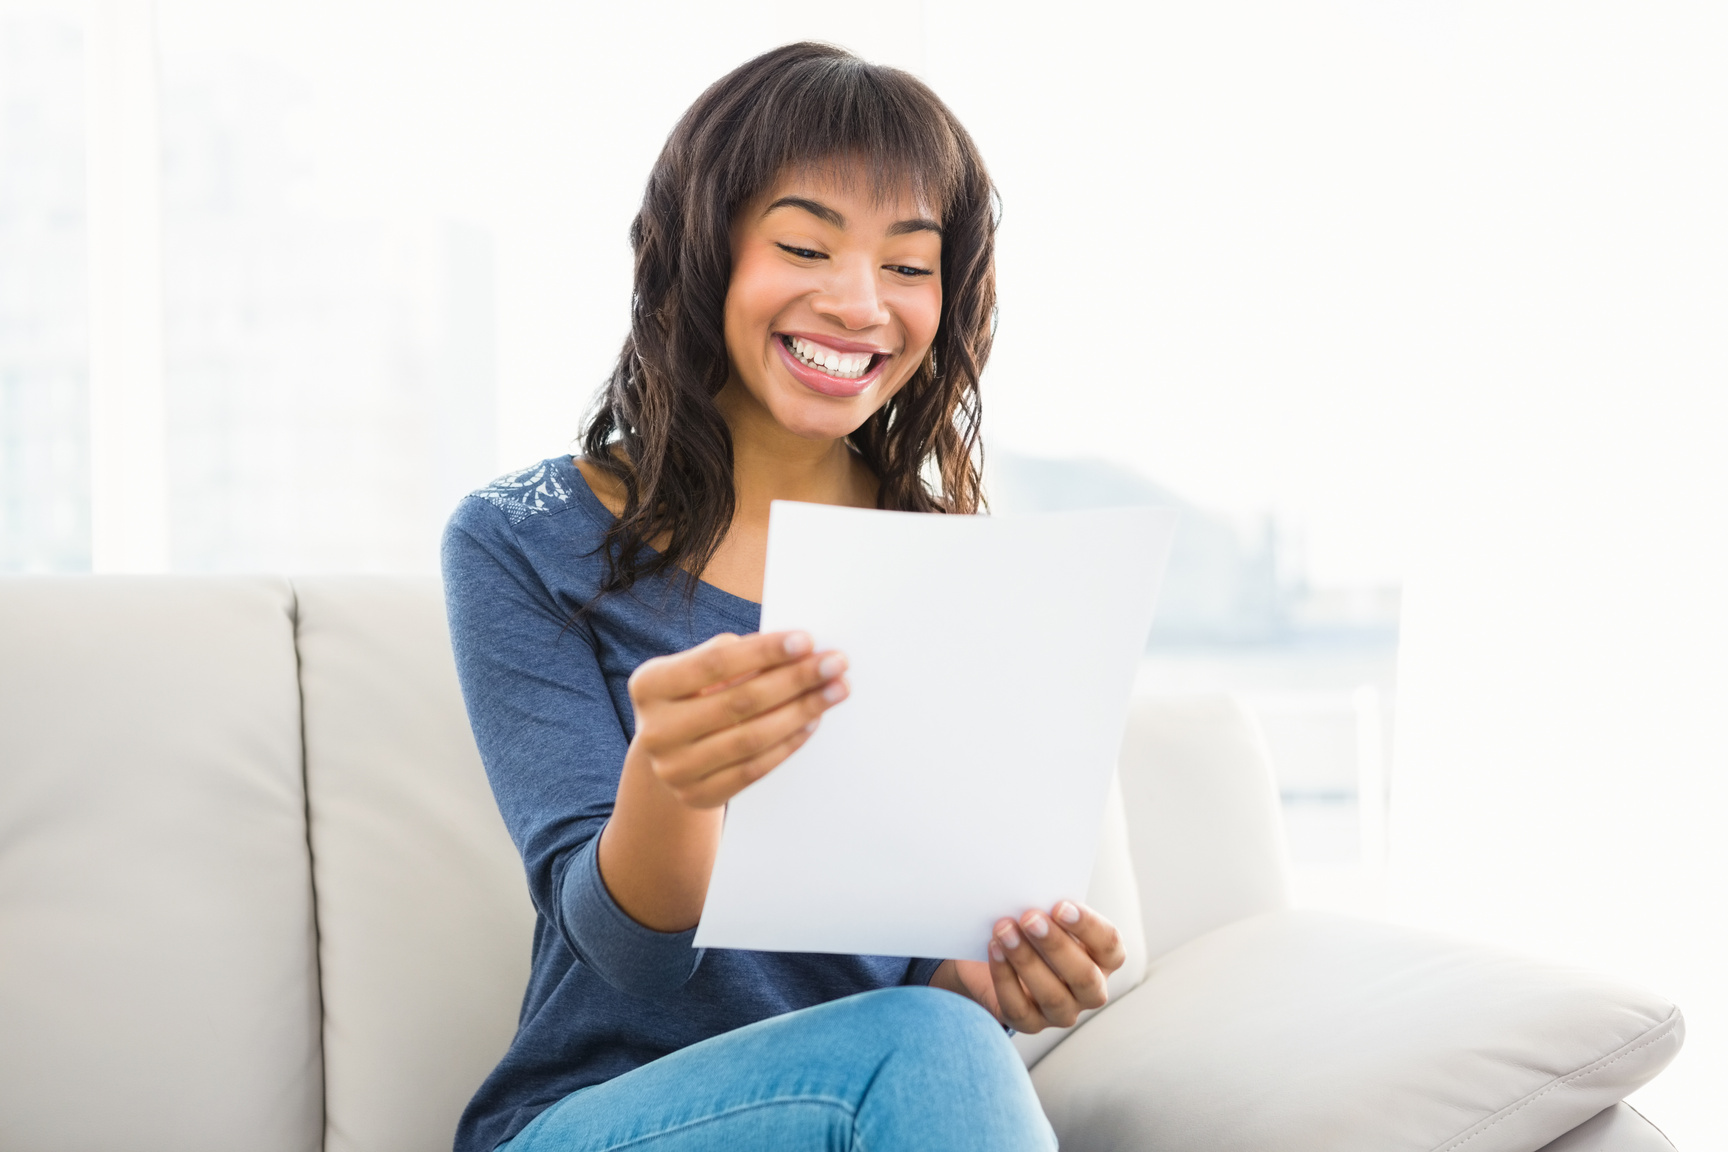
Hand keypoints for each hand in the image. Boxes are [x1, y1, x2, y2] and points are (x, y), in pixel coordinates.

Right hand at [626, 630, 847, 808]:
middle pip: (739, 701)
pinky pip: (754, 769)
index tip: (806, 640)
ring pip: (751, 738)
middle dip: (795, 679)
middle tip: (835, 664)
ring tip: (834, 691)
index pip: (715, 663)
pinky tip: (812, 722)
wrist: (668, 754)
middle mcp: (655, 730)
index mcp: (649, 685)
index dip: (763, 651)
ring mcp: (674, 769)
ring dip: (801, 711)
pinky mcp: (698, 796)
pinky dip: (788, 744)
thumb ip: (731, 656)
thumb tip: (793, 649)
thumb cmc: (692, 697)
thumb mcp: (695, 670)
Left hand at [938, 902, 1125, 1031]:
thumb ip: (1048, 908)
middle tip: (1029, 918)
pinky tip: (994, 950)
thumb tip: (1034, 889)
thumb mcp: (1044, 916)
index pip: (1109, 945)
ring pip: (1052, 995)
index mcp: (1102, 958)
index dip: (1087, 926)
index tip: (1060, 906)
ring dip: (1026, 960)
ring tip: (1004, 930)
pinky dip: (1004, 978)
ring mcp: (1062, 1012)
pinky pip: (1018, 1008)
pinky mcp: (1029, 1023)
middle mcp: (1090, 990)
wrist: (992, 959)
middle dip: (1055, 946)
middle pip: (1084, 976)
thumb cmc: (1029, 929)